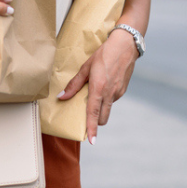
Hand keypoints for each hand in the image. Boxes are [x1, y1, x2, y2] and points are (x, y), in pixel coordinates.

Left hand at [57, 29, 137, 144]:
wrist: (125, 46)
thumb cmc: (103, 54)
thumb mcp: (86, 67)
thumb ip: (74, 84)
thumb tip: (61, 97)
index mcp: (99, 88)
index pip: (93, 113)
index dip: (91, 128)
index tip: (91, 141)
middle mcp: (110, 94)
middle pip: (101, 118)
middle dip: (94, 121)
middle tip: (86, 115)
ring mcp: (118, 93)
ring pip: (107, 109)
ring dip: (100, 108)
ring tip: (94, 94)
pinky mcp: (123, 90)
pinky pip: (112, 100)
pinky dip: (106, 99)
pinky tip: (103, 86)